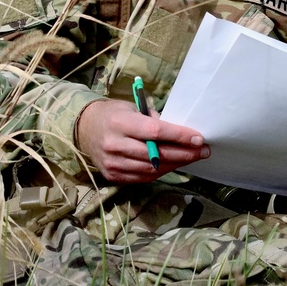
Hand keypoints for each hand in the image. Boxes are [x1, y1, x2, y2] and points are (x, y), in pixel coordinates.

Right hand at [76, 99, 209, 182]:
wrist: (83, 129)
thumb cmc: (112, 114)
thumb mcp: (131, 107)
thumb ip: (152, 119)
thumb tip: (179, 133)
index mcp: (120, 122)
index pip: (155, 132)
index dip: (179, 136)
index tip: (199, 138)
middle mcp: (115, 144)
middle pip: (156, 154)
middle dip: (184, 153)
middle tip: (203, 151)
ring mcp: (113, 163)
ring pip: (151, 169)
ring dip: (175, 164)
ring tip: (192, 158)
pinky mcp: (113, 176)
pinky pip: (143, 177)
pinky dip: (161, 172)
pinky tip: (173, 165)